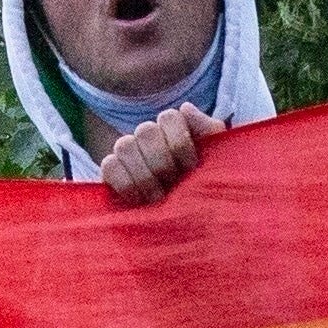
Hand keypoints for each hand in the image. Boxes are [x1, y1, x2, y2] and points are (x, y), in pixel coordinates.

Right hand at [100, 106, 222, 207]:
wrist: (194, 219)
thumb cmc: (207, 185)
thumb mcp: (219, 159)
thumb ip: (209, 130)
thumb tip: (186, 108)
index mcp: (174, 127)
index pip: (169, 117)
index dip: (180, 143)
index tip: (191, 167)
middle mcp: (148, 134)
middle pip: (146, 131)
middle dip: (161, 162)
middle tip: (171, 186)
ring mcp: (127, 150)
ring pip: (125, 145)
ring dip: (143, 175)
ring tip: (156, 198)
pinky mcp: (111, 170)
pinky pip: (109, 165)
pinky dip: (123, 182)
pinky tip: (138, 199)